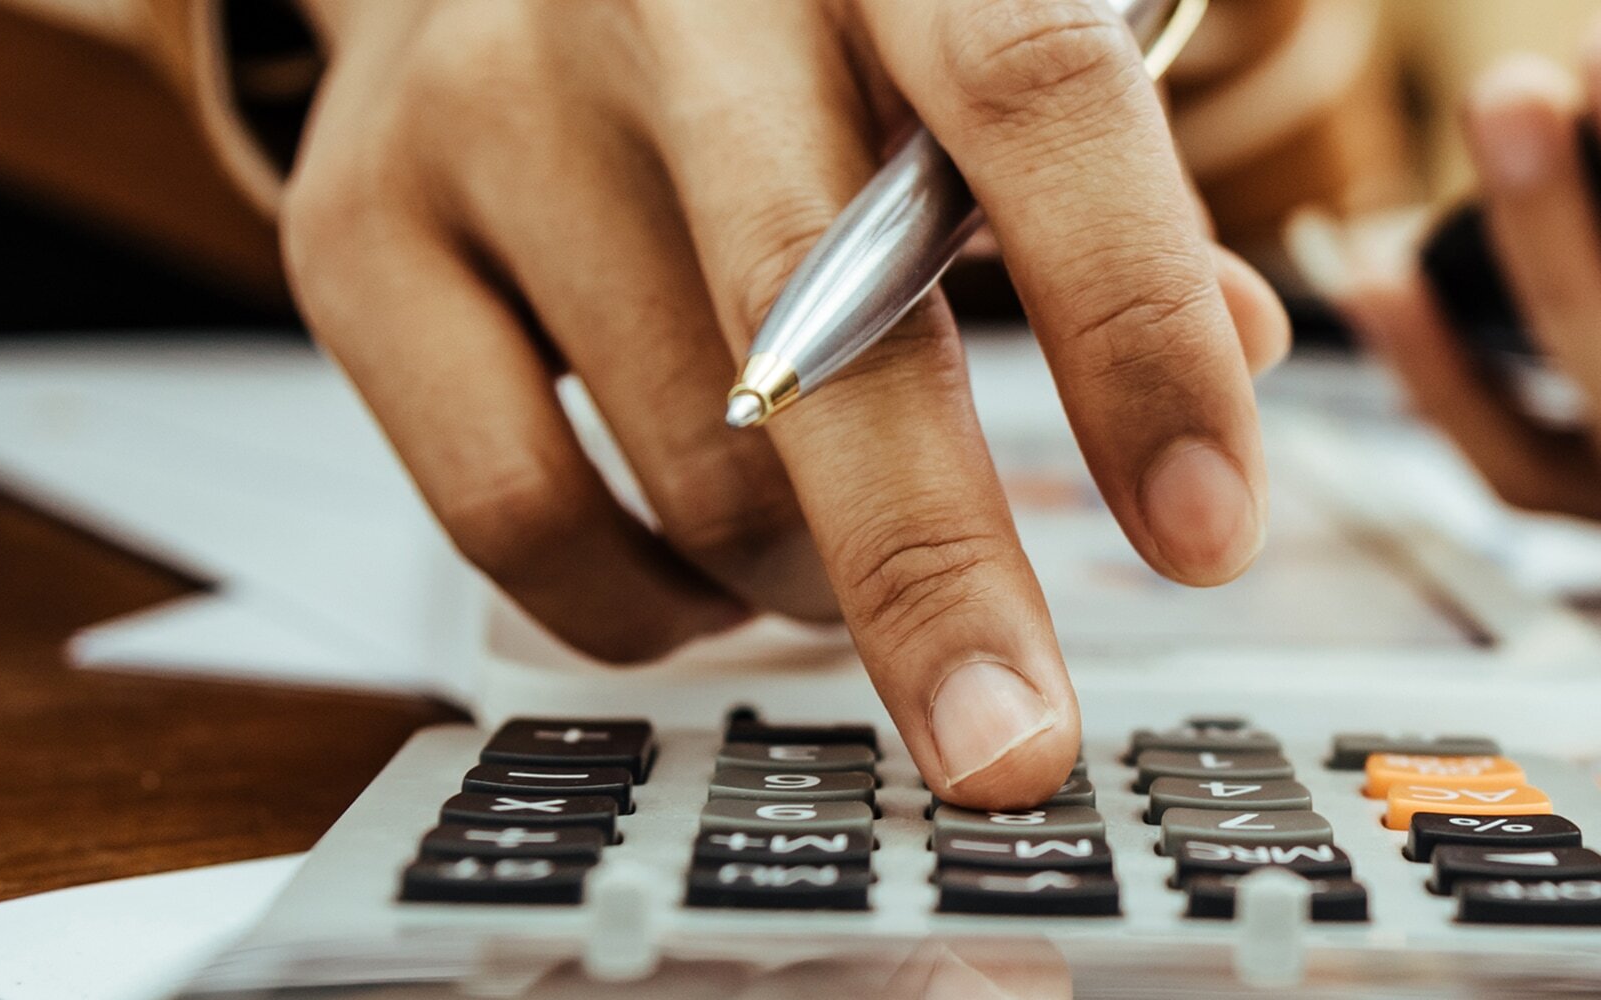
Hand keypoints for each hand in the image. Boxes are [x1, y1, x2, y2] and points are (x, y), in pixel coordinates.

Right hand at [279, 0, 1291, 807]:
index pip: (1033, 104)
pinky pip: (513, 518)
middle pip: (818, 322)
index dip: (1136, 327)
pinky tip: (709, 584)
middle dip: (935, 571)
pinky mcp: (357, 231)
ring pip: (689, 457)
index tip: (1206, 535)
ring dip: (812, 579)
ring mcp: (490, 110)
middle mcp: (667, 0)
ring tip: (855, 559)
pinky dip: (645, 612)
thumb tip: (1243, 351)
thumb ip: (1106, 178)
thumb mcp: (957, 31)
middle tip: (1011, 744)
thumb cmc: (786, 12)